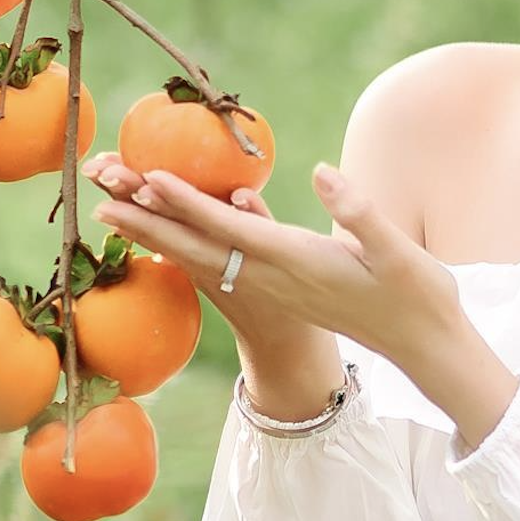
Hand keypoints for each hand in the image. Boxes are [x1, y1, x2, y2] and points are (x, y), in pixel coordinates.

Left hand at [89, 160, 464, 365]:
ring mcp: (269, 289)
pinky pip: (213, 265)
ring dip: (152, 232)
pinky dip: (179, 246)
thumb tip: (323, 173)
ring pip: (197, 257)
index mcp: (296, 263)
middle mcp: (271, 278)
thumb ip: (360, 212)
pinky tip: (159, 235)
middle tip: (97, 190)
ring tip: (109, 208)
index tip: (148, 179)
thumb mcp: (399, 252)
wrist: (421, 347)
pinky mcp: (273, 291)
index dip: (189, 203)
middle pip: (195, 245)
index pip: (230, 229)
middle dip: (145, 217)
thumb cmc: (415, 296)